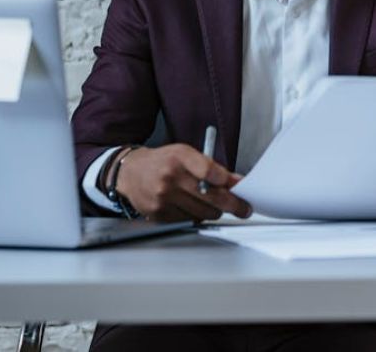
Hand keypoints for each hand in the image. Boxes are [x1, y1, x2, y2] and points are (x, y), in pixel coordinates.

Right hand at [116, 144, 251, 222]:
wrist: (131, 173)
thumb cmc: (164, 162)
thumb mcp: (186, 154)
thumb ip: (211, 167)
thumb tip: (237, 182)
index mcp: (179, 157)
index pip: (208, 171)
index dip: (227, 181)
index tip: (240, 187)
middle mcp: (169, 177)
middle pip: (210, 196)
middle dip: (233, 204)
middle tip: (244, 208)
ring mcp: (163, 197)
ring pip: (203, 213)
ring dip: (214, 211)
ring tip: (212, 204)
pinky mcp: (159, 214)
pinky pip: (189, 220)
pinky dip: (197, 216)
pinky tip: (192, 207)